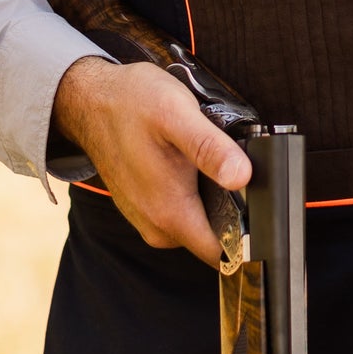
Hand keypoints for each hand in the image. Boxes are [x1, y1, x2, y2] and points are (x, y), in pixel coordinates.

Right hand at [52, 57, 252, 265]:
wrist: (90, 99)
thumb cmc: (130, 104)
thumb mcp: (177, 115)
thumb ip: (211, 149)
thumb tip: (242, 177)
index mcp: (170, 214)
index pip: (224, 254)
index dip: (250, 238)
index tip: (262, 209)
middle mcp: (158, 227)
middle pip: (215, 238)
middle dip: (232, 210)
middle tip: (231, 168)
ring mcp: (149, 219)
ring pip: (199, 223)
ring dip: (212, 198)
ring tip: (208, 161)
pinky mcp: (145, 208)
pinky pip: (181, 211)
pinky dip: (192, 191)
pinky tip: (189, 163)